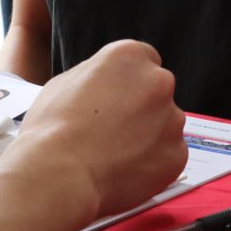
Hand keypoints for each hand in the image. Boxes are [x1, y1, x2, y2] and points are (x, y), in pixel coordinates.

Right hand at [10, 40, 184, 221]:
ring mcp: (171, 119)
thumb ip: (97, 76)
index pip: (145, 61)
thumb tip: (105, 84)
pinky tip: (125, 170)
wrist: (60, 173)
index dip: (131, 83)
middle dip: (143, 109)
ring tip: (115, 154)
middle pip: (158, 93)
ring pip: (165, 126)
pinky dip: (153, 164)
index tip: (122, 99)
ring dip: (149, 137)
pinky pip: (169, 156)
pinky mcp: (177, 153)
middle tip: (116, 130)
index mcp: (130, 56)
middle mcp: (158, 81)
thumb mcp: (66, 82)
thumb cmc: (53, 129)